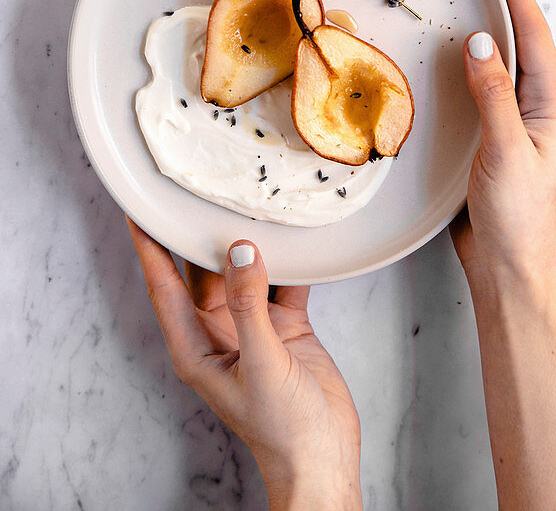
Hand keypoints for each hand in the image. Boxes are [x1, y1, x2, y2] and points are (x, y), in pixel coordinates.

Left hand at [127, 220, 361, 510]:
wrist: (325, 457)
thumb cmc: (282, 431)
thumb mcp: (259, 364)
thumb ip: (248, 305)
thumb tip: (240, 252)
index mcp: (195, 347)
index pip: (164, 287)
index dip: (149, 248)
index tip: (138, 211)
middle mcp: (219, 332)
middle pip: (202, 272)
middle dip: (198, 234)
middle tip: (198, 190)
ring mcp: (253, 327)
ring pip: (243, 271)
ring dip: (247, 242)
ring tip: (245, 201)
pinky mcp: (285, 325)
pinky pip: (283, 281)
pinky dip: (289, 259)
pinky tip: (294, 235)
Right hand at [451, 0, 555, 292]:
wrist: (508, 265)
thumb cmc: (518, 217)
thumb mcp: (506, 150)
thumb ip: (494, 95)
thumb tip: (483, 41)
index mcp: (551, 103)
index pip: (534, 32)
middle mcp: (537, 104)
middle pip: (522, 36)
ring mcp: (515, 117)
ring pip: (503, 57)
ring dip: (488, 22)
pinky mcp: (492, 132)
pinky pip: (483, 82)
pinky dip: (469, 57)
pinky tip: (452, 51)